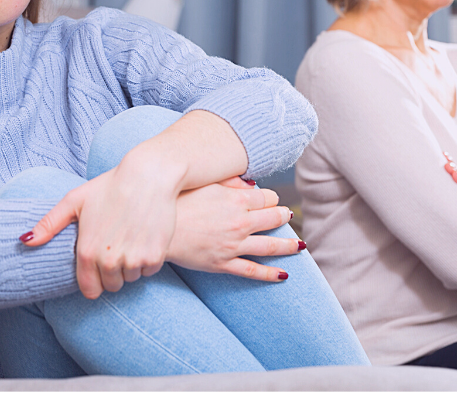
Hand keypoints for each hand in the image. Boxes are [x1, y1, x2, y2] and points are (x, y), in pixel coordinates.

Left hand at [20, 162, 179, 299]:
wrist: (149, 175)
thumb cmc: (111, 185)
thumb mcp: (75, 200)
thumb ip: (49, 224)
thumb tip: (25, 241)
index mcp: (86, 251)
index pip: (90, 291)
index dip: (95, 280)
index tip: (100, 266)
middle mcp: (108, 260)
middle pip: (112, 286)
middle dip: (114, 272)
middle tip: (118, 245)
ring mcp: (133, 260)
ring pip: (131, 278)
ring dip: (132, 264)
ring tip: (131, 238)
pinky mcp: (154, 256)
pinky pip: (149, 270)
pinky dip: (149, 258)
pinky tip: (146, 236)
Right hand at [167, 176, 302, 280]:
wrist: (156, 228)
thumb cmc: (178, 200)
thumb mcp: (205, 182)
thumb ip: (230, 180)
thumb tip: (251, 183)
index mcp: (237, 200)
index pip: (267, 197)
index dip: (270, 197)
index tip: (270, 198)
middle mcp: (240, 223)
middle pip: (273, 219)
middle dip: (282, 216)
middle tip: (287, 215)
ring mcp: (233, 245)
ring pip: (270, 247)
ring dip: (288, 246)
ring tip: (300, 246)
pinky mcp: (223, 264)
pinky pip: (252, 271)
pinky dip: (270, 274)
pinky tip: (283, 275)